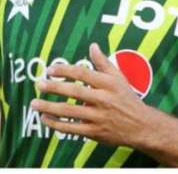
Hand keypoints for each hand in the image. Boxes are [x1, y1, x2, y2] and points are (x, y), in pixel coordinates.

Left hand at [30, 43, 149, 147]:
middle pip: (75, 92)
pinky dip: (57, 124)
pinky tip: (45, 119)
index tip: (50, 69)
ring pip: (70, 111)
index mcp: (108, 84)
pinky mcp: (95, 132)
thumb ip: (103, 63)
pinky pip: (72, 128)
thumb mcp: (119, 78)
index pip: (83, 74)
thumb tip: (93, 46)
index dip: (65, 71)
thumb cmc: (128, 99)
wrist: (142, 126)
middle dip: (54, 87)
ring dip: (50, 107)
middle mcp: (103, 99)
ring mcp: (98, 117)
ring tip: (35, 103)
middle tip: (39, 84)